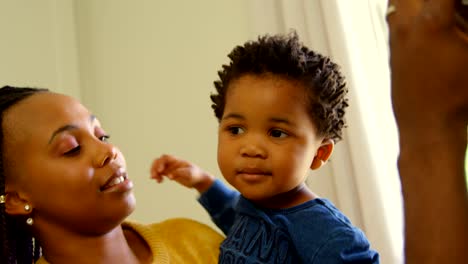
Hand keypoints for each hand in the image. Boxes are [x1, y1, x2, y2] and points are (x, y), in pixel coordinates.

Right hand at [150, 154, 214, 192]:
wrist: (198, 179)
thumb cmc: (195, 175)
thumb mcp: (190, 174)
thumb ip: (180, 173)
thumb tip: (169, 176)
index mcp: (177, 161)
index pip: (165, 158)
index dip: (160, 163)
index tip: (160, 171)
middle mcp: (172, 163)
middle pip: (159, 161)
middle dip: (154, 167)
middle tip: (154, 176)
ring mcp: (170, 168)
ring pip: (158, 166)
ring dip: (154, 171)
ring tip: (155, 179)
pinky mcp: (169, 173)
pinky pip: (160, 173)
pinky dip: (157, 176)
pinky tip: (159, 181)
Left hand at [388, 0, 467, 135]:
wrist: (428, 126)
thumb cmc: (456, 97)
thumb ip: (467, 22)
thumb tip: (462, 11)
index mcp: (431, 21)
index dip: (454, 0)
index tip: (459, 4)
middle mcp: (406, 25)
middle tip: (449, 7)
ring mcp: (395, 38)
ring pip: (398, 2)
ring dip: (416, 1)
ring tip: (440, 11)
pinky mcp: (391, 50)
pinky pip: (395, 18)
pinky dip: (409, 12)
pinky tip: (429, 24)